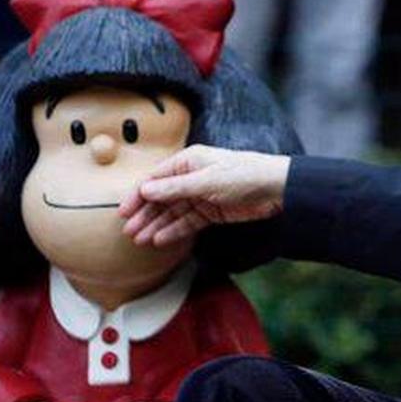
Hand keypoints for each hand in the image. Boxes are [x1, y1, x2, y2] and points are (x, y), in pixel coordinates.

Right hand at [120, 146, 290, 246]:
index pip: (155, 179)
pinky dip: (175, 230)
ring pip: (173, 212)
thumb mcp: (206, 181)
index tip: (123, 212)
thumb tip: (145, 190)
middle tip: (129, 231)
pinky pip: (188, 222)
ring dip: (157, 225)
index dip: (138, 195)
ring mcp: (202, 195)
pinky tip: (161, 240)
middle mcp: (192, 177)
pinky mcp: (212, 211)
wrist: (277, 188)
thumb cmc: (244, 174)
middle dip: (145, 214)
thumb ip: (175, 188)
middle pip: (162, 197)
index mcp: (189, 161)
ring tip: (141, 240)